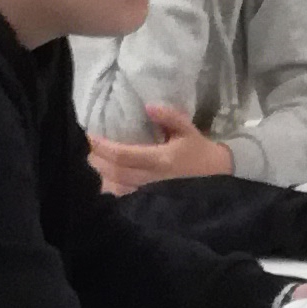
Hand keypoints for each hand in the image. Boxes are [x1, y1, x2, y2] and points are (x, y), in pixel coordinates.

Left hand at [88, 103, 234, 194]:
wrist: (218, 178)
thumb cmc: (200, 152)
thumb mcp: (188, 130)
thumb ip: (169, 116)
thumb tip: (148, 106)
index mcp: (161, 160)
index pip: (123, 155)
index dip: (103, 147)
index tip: (90, 136)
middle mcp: (152, 179)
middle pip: (114, 172)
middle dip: (97, 160)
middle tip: (88, 147)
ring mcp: (150, 193)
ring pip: (116, 187)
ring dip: (101, 174)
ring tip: (93, 161)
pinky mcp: (149, 201)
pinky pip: (124, 196)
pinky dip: (110, 187)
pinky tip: (104, 179)